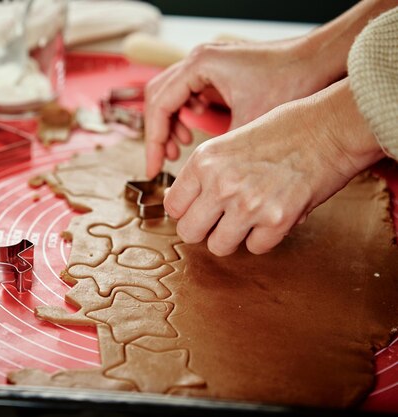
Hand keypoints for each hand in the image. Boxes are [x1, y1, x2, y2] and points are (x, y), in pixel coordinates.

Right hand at [144, 38, 332, 177]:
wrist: (319, 59)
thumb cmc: (291, 82)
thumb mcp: (251, 123)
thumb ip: (222, 150)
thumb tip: (204, 184)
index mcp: (200, 65)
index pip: (160, 105)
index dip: (154, 140)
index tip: (155, 167)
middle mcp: (198, 59)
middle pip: (156, 98)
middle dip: (158, 133)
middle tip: (162, 162)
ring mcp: (206, 63)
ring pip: (169, 95)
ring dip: (170, 124)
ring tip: (178, 150)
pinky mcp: (215, 70)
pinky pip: (186, 93)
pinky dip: (184, 114)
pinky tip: (193, 132)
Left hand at [163, 79, 383, 255]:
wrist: (329, 128)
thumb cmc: (281, 131)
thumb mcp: (228, 143)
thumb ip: (204, 173)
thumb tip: (184, 204)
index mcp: (204, 161)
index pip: (173, 206)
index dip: (186, 211)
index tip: (199, 209)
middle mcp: (220, 184)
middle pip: (189, 232)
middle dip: (204, 230)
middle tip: (220, 221)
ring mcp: (248, 204)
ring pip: (218, 247)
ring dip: (233, 237)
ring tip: (248, 219)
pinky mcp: (276, 220)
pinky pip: (255, 248)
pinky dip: (264, 237)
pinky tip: (273, 216)